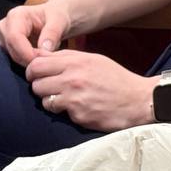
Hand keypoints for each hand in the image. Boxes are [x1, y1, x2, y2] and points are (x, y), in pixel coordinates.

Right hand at [0, 1, 71, 66]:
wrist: (56, 19)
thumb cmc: (57, 16)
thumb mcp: (60, 20)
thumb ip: (52, 33)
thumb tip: (44, 48)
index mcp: (16, 15)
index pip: (14, 37)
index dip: (26, 52)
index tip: (42, 61)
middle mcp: (6, 26)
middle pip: (12, 49)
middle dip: (29, 59)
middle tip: (47, 61)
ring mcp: (5, 38)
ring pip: (13, 57)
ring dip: (29, 62)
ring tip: (45, 58)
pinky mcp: (8, 48)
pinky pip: (15, 61)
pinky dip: (28, 63)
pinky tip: (40, 60)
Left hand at [26, 50, 154, 131]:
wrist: (137, 100)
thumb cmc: (115, 78)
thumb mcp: (93, 59)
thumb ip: (68, 58)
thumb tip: (42, 56)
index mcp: (76, 61)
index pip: (38, 63)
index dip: (33, 69)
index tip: (36, 74)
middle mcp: (72, 78)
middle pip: (36, 82)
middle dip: (38, 85)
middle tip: (47, 87)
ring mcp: (74, 97)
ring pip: (43, 99)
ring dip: (48, 99)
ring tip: (62, 98)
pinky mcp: (78, 114)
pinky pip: (58, 112)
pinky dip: (62, 111)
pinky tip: (75, 107)